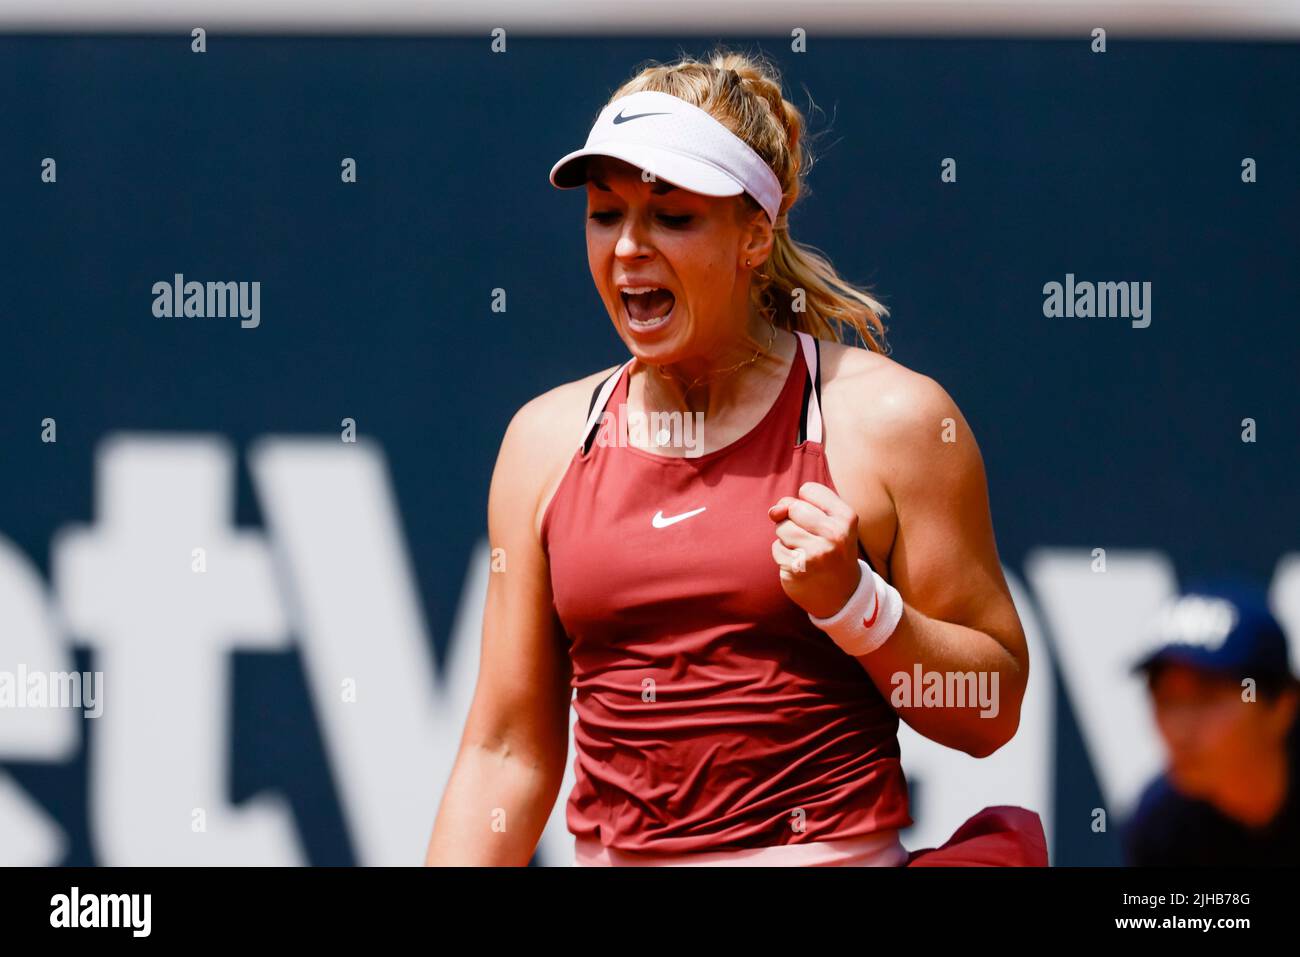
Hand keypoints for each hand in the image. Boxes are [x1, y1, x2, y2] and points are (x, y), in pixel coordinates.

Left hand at [768, 481, 863, 618]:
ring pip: (781, 527)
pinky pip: (776, 548)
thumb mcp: (828, 523)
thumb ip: (798, 506)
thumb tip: (773, 511)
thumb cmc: (832, 550)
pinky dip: (783, 555)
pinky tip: (800, 565)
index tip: (820, 521)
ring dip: (787, 538)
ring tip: (806, 551)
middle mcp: (834, 535)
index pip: (808, 490)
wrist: (843, 596)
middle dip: (794, 520)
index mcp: (846, 518)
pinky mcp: (798, 568)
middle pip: (792, 508)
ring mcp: (816, 553)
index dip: (806, 504)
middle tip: (812, 538)